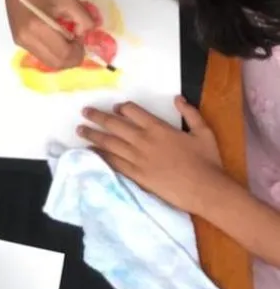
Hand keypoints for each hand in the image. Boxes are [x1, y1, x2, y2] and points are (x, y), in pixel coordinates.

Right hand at [1, 0, 93, 70]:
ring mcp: (20, 41)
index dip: (78, 52)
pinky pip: (41, 55)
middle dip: (72, 58)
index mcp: (38, 26)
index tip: (82, 39)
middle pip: (56, 63)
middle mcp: (26, 38)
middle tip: (78, 44)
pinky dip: (53, 53)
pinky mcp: (18, 41)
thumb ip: (84, 19)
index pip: (64, 54)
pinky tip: (56, 39)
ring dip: (63, 57)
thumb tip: (86, 35)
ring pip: (49, 62)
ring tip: (67, 41)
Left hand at [78, 97, 225, 213]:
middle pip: (114, 125)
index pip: (132, 112)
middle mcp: (143, 140)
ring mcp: (137, 159)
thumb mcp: (204, 132)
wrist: (206, 190)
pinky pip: (114, 163)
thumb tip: (178, 98)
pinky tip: (90, 152)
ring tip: (80, 130)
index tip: (114, 109)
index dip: (121, 108)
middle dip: (97, 117)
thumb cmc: (208, 161)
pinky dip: (100, 156)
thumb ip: (190, 113)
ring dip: (93, 135)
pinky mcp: (136, 175)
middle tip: (84, 112)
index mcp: (158, 128)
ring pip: (109, 143)